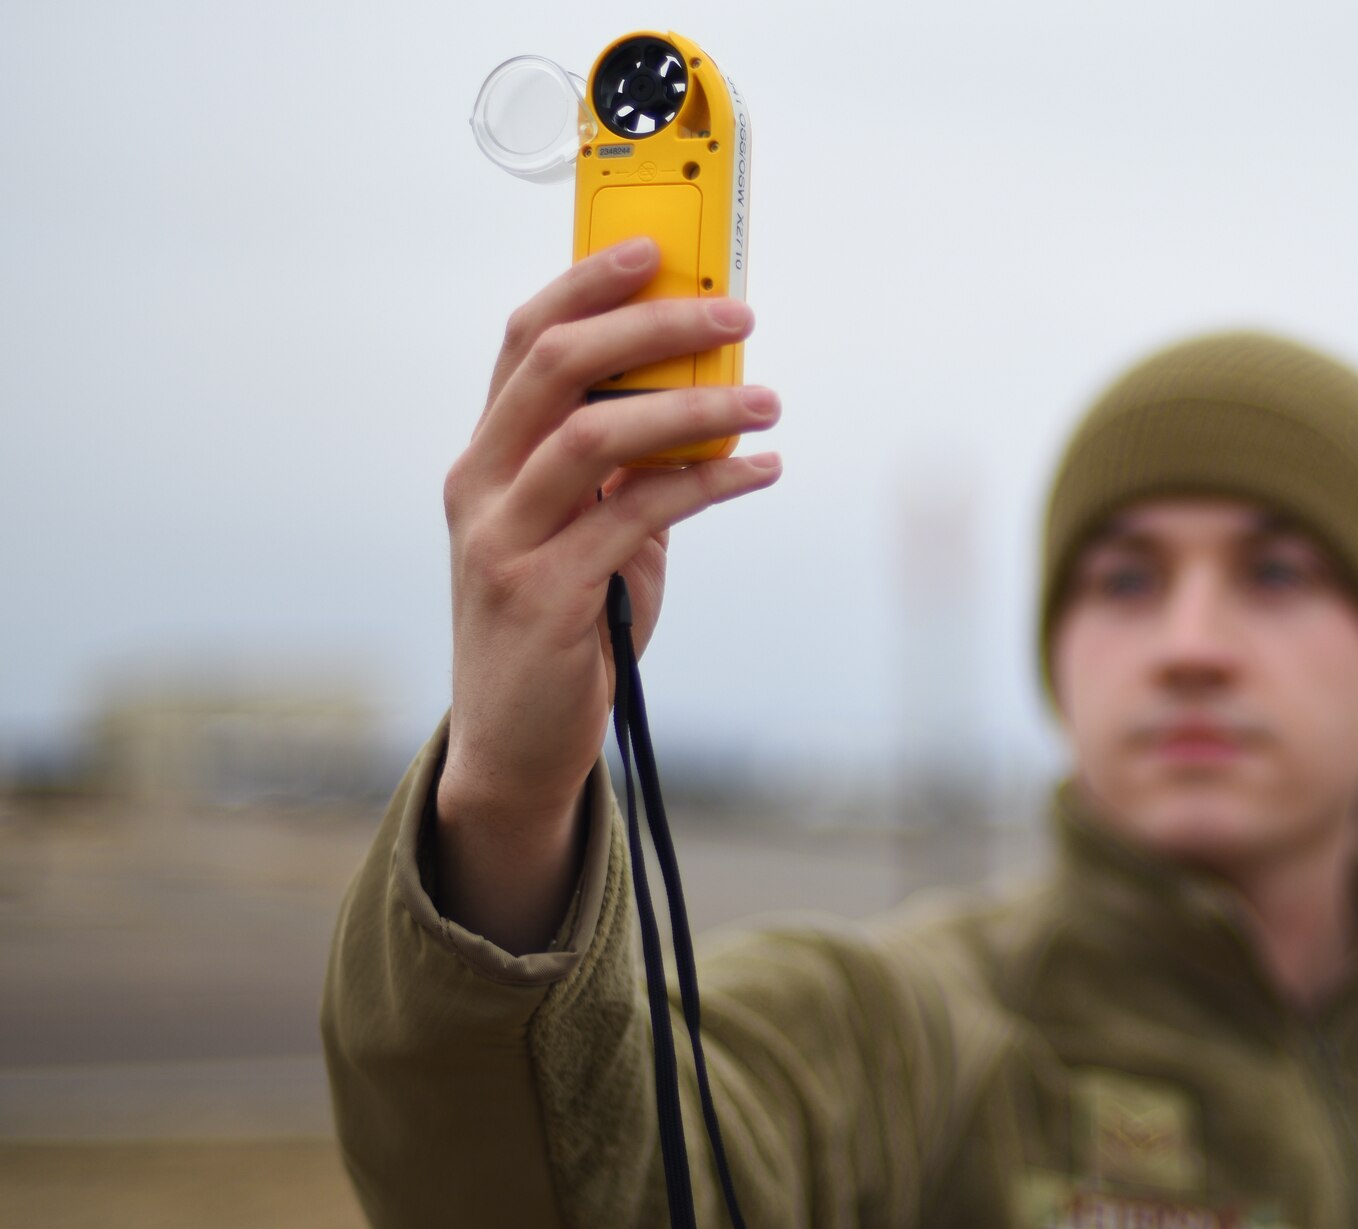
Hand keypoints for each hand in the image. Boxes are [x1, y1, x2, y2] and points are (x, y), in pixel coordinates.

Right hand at [433, 237, 781, 949]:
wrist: (518, 744)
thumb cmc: (566, 627)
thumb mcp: (589, 531)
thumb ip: (629, 467)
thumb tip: (706, 394)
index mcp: (485, 459)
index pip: (523, 342)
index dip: (586, 284)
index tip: (656, 248)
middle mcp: (480, 487)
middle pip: (557, 366)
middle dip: (652, 325)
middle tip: (738, 312)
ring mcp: (503, 541)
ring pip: (598, 434)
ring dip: (695, 406)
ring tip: (769, 402)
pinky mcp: (545, 596)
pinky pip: (640, 515)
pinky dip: (710, 483)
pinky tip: (759, 472)